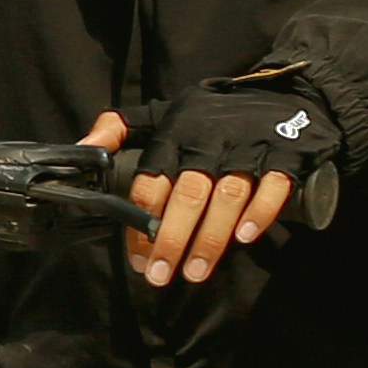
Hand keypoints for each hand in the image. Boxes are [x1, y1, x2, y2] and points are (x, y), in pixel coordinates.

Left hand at [103, 74, 338, 289]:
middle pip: (186, 196)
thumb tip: (82, 149)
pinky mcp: (284, 154)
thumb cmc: (209, 114)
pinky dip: (258, 212)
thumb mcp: (161, 112)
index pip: (149, 184)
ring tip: (195, 272)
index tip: (137, 260)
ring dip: (210, 238)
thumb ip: (117, 128)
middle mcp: (207, 144)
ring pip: (226, 197)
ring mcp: (246, 149)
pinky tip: (244, 238)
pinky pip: (272, 186)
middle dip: (170, 239)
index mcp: (174, 137)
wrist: (281, 92)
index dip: (139, 224)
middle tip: (160, 275)